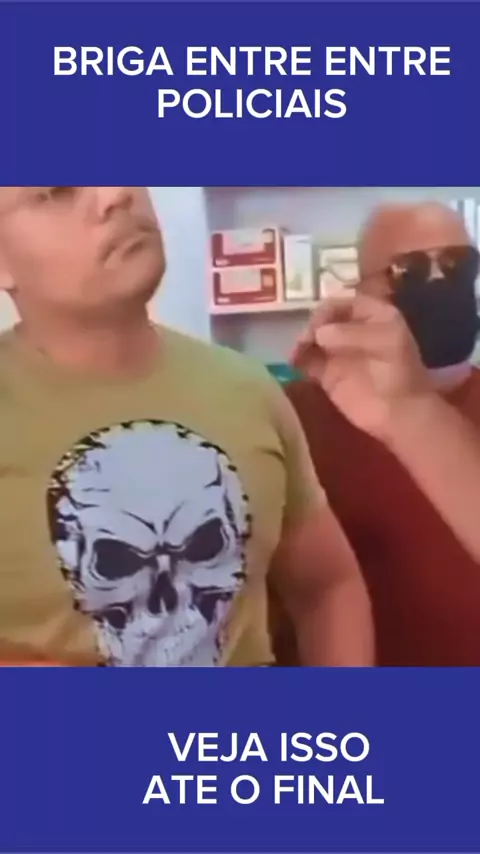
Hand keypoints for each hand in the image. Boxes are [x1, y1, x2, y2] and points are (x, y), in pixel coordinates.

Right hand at [291, 293, 434, 440]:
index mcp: (373, 315)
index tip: (318, 324)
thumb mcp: (386, 342)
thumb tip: (319, 334)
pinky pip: (306, 361)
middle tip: (305, 342)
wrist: (400, 414)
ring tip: (295, 354)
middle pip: (324, 318)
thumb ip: (352, 333)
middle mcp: (354, 330)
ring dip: (301, 342)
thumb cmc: (400, 374)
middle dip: (312, 326)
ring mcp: (339, 352)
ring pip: (312, 338)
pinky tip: (293, 364)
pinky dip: (297, 360)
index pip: (343, 302)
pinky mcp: (327, 375)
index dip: (328, 309)